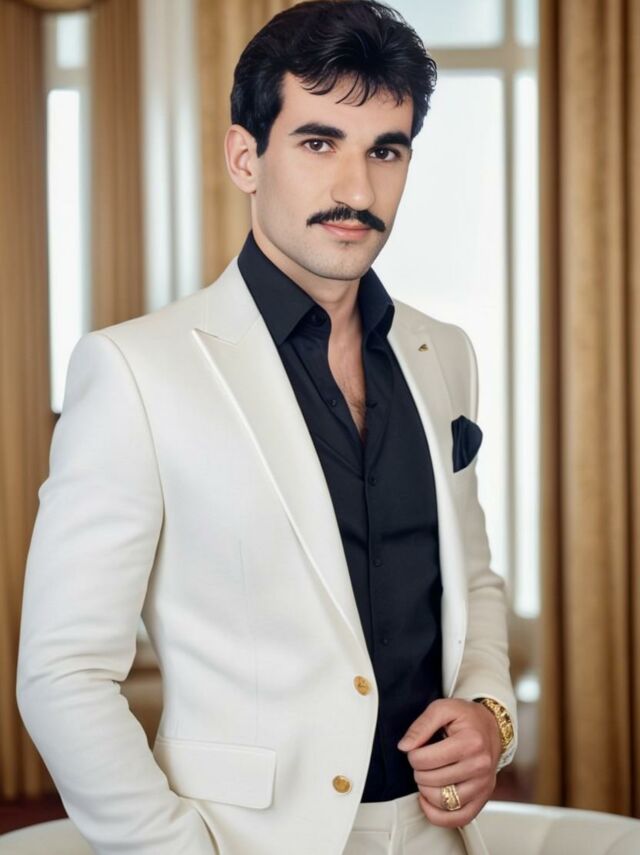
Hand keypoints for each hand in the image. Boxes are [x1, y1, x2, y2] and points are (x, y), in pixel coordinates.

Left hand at [396, 698, 501, 827]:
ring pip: (442, 802)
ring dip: (426, 791)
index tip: (417, 749)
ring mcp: (482, 785)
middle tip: (422, 761)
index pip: (426, 760)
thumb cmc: (468, 718)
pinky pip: (458, 819)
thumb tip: (405, 746)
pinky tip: (429, 800)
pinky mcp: (483, 799)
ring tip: (427, 776)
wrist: (492, 727)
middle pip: (432, 781)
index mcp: (470, 742)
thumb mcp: (443, 708)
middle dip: (419, 771)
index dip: (413, 755)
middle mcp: (479, 766)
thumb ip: (421, 725)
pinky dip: (438, 815)